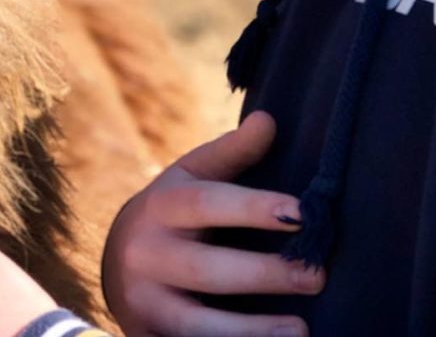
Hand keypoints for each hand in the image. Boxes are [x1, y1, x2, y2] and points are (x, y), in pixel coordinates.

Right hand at [101, 110, 322, 336]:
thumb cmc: (173, 212)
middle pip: (207, 269)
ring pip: (197, 324)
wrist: (118, 263)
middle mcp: (147, 255)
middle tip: (317, 275)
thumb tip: (269, 120)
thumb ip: (232, 152)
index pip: (207, 204)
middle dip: (264, 275)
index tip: (303, 213)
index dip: (254, 208)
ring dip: (251, 331)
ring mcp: (146, 303)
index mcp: (161, 206)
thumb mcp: (192, 176)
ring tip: (302, 330)